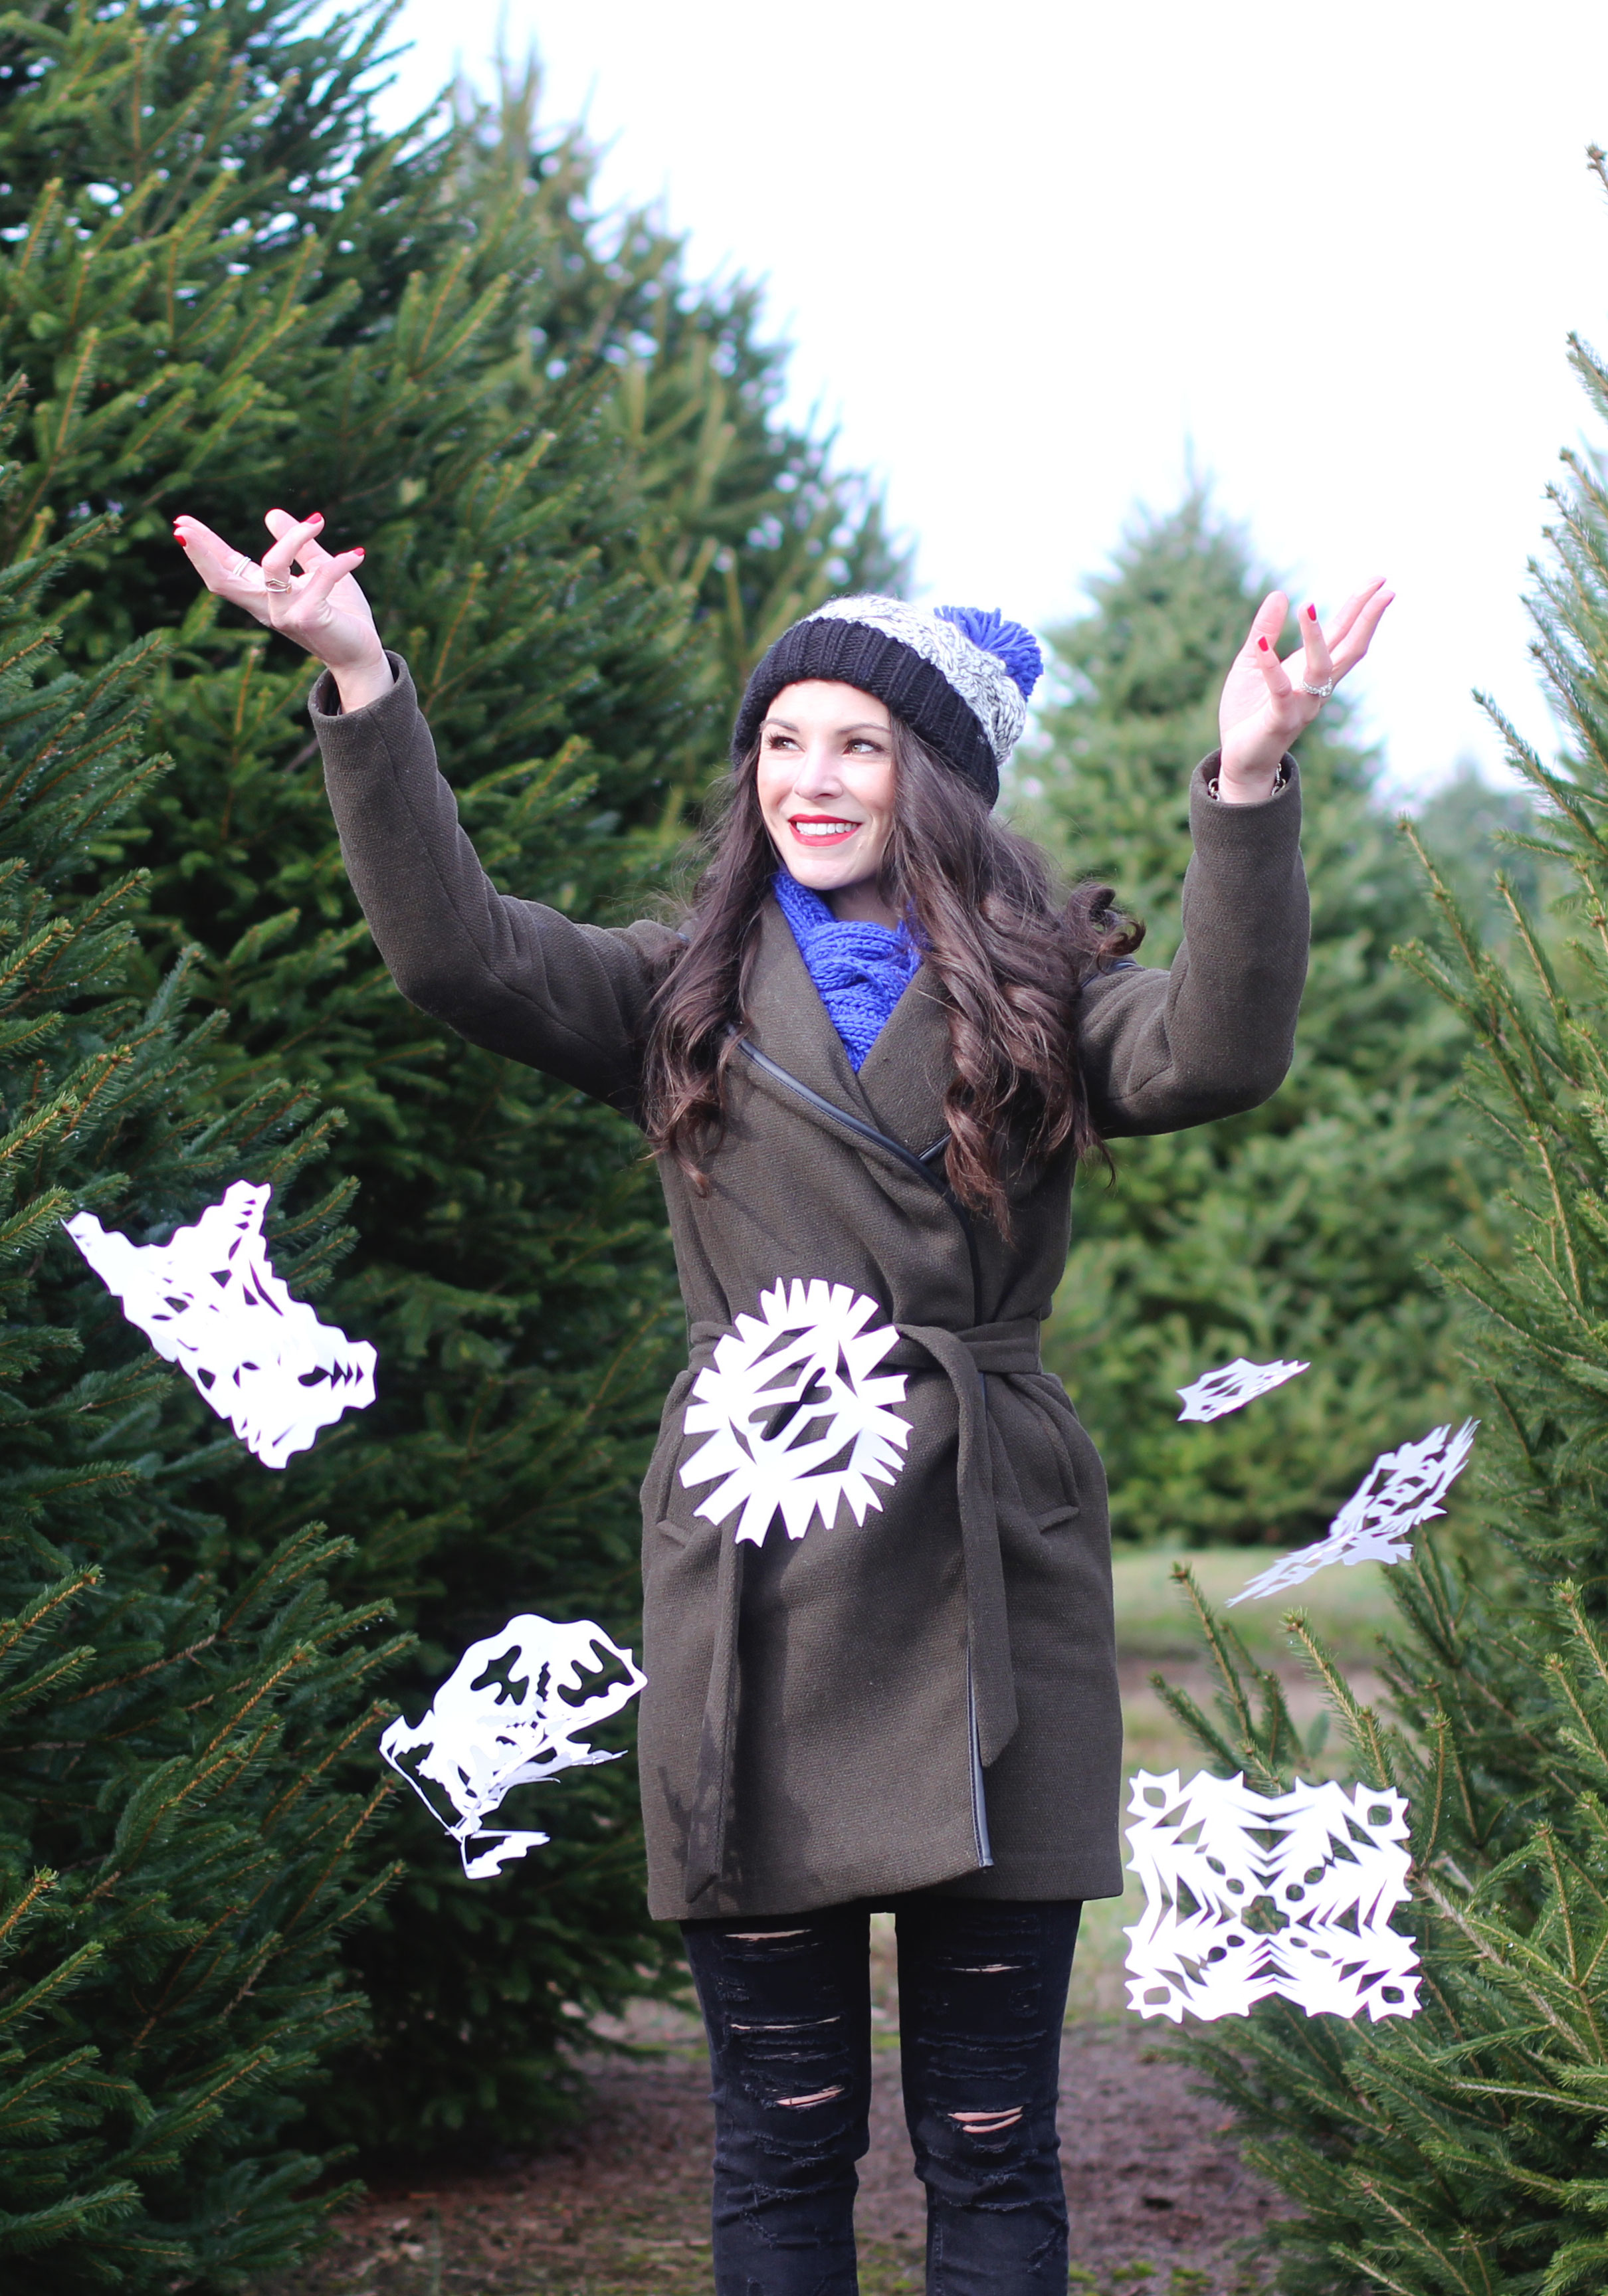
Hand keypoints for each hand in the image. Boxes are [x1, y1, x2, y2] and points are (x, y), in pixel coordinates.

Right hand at [172, 507, 393, 711]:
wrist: (362, 655)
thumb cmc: (341, 615)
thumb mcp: (316, 572)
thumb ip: (298, 546)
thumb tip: (271, 514)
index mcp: (264, 596)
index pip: (226, 570)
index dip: (203, 549)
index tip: (181, 525)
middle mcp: (267, 608)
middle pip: (223, 580)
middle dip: (202, 551)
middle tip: (183, 526)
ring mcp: (285, 616)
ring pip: (272, 566)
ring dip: (294, 538)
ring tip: (318, 522)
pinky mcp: (308, 619)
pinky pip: (320, 578)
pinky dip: (339, 563)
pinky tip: (356, 556)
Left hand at [1217, 580, 1393, 801]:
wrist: (1239, 758)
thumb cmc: (1249, 712)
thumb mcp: (1252, 662)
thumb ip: (1266, 631)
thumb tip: (1280, 594)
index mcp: (1312, 671)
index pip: (1344, 635)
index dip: (1362, 608)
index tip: (1379, 581)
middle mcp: (1316, 687)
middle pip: (1349, 649)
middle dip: (1366, 619)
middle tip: (1384, 589)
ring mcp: (1301, 704)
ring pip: (1320, 669)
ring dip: (1316, 638)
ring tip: (1308, 607)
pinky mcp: (1278, 720)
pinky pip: (1279, 691)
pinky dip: (1270, 667)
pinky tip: (1261, 646)